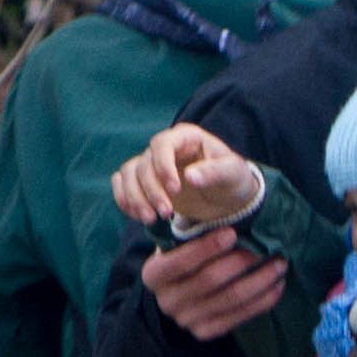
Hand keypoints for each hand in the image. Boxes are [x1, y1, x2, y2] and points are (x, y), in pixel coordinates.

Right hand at [113, 124, 264, 229]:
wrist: (228, 198)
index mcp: (186, 137)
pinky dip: (125, 200)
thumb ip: (214, 172)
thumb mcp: (233, 175)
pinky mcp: (144, 180)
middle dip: (152, 191)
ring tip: (150, 220)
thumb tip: (189, 176)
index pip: (162, 144)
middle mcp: (165, 147)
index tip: (175, 190)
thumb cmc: (233, 180)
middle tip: (166, 214)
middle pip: (143, 164)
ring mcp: (151, 163)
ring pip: (129, 175)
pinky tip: (138, 216)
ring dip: (135, 198)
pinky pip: (123, 185)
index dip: (163, 166)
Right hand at [141, 227, 287, 341]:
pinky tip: (278, 284)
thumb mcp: (180, 242)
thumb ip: (193, 231)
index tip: (233, 233)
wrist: (182, 294)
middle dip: (241, 261)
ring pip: (231, 298)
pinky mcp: (206, 332)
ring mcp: (186, 320)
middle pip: (210, 280)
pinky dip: (263, 299)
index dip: (207, 247)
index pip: (180, 261)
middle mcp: (167, 300)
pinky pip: (241, 316)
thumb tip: (227, 213)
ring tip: (280, 263)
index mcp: (154, 274)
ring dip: (260, 279)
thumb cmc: (187, 257)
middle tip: (265, 246)